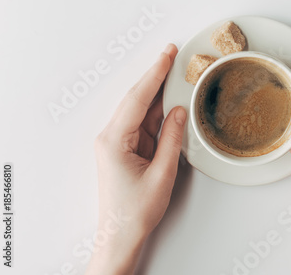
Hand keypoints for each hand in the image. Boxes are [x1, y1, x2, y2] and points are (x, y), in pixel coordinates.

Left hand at [86, 44, 186, 274]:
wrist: (120, 235)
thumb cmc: (135, 210)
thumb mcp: (162, 174)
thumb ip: (171, 139)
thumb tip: (178, 112)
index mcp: (114, 140)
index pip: (137, 99)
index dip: (154, 74)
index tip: (166, 55)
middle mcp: (111, 137)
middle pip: (136, 99)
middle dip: (155, 77)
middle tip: (171, 55)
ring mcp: (118, 142)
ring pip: (140, 111)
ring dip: (158, 95)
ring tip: (176, 76)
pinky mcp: (125, 149)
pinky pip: (143, 125)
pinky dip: (157, 114)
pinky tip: (169, 103)